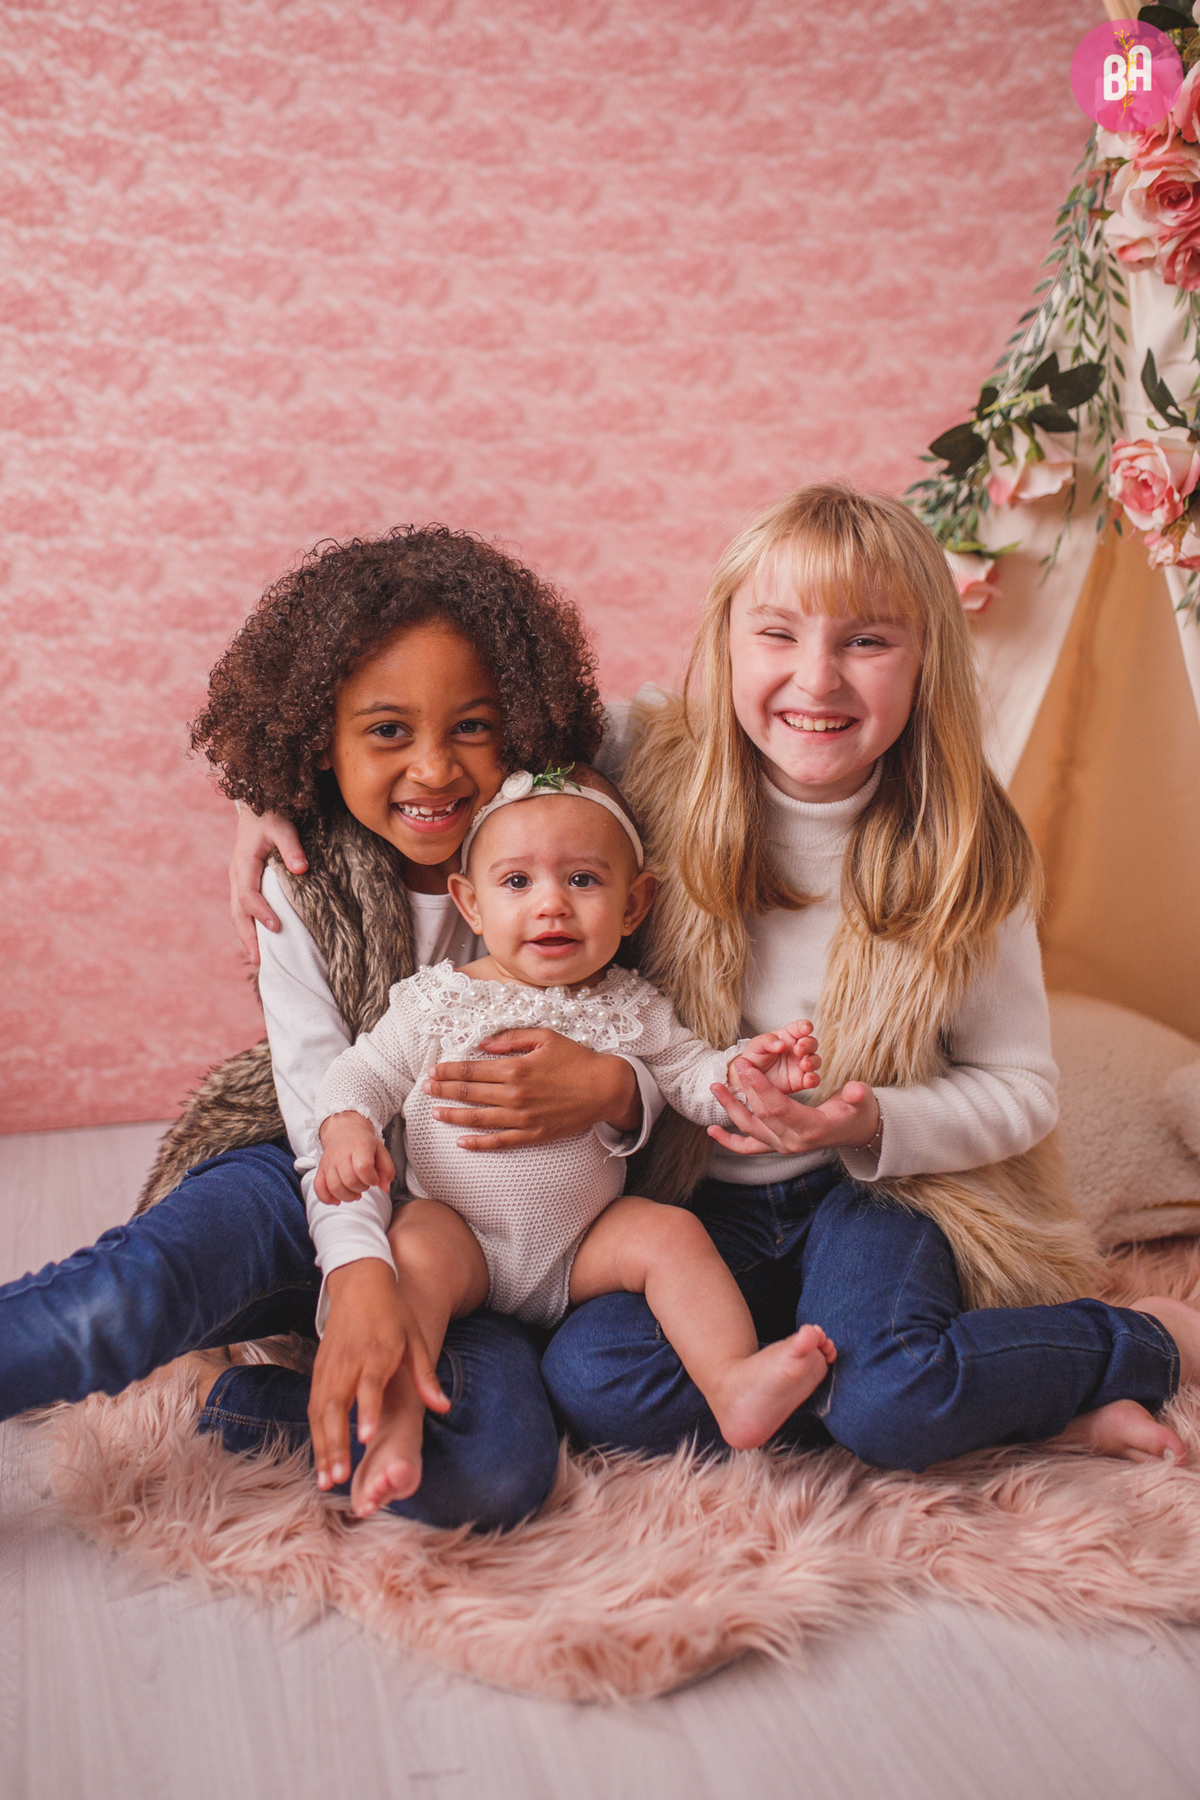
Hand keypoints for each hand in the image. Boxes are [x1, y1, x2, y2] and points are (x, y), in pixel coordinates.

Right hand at [229, 806, 307, 964]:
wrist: (255, 801)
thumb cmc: (270, 813)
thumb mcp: (282, 826)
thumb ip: (291, 847)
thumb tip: (301, 869)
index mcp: (244, 864)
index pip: (249, 895)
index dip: (261, 912)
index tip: (276, 927)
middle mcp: (237, 875)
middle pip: (238, 912)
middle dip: (248, 937)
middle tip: (260, 961)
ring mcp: (238, 878)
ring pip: (237, 912)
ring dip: (246, 935)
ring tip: (257, 958)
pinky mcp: (244, 879)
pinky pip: (242, 907)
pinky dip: (248, 924)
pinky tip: (259, 937)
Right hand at [309, 1260, 447, 1492]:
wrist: (359, 1283)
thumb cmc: (392, 1313)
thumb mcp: (415, 1338)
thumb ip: (425, 1376)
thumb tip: (444, 1406)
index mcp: (376, 1352)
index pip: (369, 1386)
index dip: (367, 1412)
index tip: (367, 1439)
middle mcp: (348, 1362)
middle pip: (337, 1406)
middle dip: (336, 1444)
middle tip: (338, 1478)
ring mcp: (329, 1367)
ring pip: (320, 1412)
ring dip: (321, 1447)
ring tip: (326, 1480)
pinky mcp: (318, 1370)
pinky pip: (313, 1406)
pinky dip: (315, 1434)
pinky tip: (320, 1458)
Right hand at [315, 1113, 395, 1203]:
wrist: (344, 1132)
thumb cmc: (363, 1144)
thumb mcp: (381, 1152)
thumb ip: (387, 1170)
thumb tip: (385, 1188)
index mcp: (359, 1147)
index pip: (363, 1168)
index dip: (371, 1179)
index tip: (374, 1179)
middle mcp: (341, 1155)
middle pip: (349, 1180)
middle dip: (361, 1188)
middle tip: (365, 1184)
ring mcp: (328, 1163)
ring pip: (334, 1187)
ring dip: (348, 1196)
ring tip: (355, 1193)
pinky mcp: (320, 1170)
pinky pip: (318, 1188)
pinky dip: (327, 1198)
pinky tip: (337, 1200)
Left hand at [423, 1030, 639, 1149]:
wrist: (604, 1088)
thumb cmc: (576, 1059)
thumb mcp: (545, 1037)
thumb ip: (510, 1039)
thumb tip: (482, 1045)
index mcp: (515, 1068)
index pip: (472, 1070)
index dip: (449, 1071)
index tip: (433, 1071)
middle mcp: (514, 1094)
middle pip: (469, 1093)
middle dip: (444, 1090)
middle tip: (425, 1089)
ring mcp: (522, 1118)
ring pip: (478, 1118)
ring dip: (453, 1116)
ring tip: (435, 1113)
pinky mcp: (532, 1134)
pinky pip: (499, 1142)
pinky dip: (478, 1144)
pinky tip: (462, 1143)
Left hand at [708, 1066, 879, 1157]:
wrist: (857, 1132)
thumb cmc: (857, 1111)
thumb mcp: (863, 1101)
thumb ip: (858, 1096)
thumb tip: (856, 1090)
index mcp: (812, 1129)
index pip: (779, 1108)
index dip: (761, 1088)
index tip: (747, 1067)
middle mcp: (794, 1142)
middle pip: (762, 1116)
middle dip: (745, 1090)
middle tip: (734, 1065)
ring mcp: (783, 1147)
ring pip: (751, 1129)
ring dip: (730, 1109)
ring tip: (715, 1087)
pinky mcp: (777, 1146)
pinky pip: (749, 1147)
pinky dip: (729, 1141)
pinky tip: (712, 1130)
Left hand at [730, 1019, 821, 1095]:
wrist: (750, 1079)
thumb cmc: (754, 1057)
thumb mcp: (756, 1045)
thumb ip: (767, 1041)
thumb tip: (781, 1044)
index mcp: (788, 1036)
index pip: (801, 1028)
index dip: (805, 1026)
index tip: (806, 1028)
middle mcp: (798, 1049)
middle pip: (812, 1043)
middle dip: (809, 1044)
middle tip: (799, 1049)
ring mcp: (801, 1065)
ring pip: (815, 1060)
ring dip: (813, 1061)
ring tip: (804, 1064)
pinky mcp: (801, 1080)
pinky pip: (813, 1079)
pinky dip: (814, 1079)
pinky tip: (808, 1079)